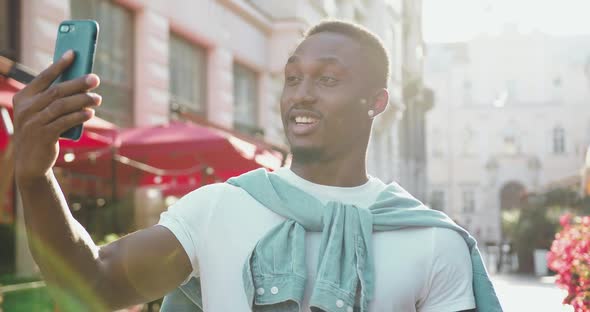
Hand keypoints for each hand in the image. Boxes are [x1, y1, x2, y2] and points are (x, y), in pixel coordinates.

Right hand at [12, 50, 100, 183]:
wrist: (30, 162)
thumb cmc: (40, 131)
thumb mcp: (41, 113)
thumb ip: (53, 99)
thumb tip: (79, 81)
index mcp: (23, 97)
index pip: (43, 77)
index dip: (59, 65)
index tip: (74, 54)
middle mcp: (26, 108)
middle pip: (56, 90)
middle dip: (78, 83)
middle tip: (95, 79)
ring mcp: (33, 122)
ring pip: (62, 106)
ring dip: (83, 100)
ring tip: (98, 98)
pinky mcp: (43, 135)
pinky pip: (64, 122)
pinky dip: (79, 116)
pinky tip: (90, 113)